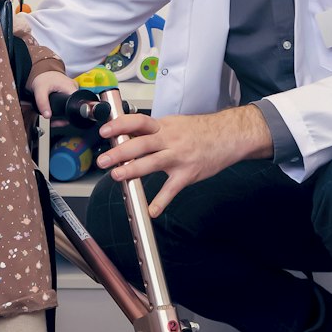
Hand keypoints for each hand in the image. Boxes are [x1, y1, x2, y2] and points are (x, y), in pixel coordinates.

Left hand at [28, 69, 76, 117]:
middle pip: (73, 107)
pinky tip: (57, 113)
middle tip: (55, 122)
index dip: (70, 114)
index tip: (62, 120)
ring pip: (71, 106)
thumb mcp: (40, 90)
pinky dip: (63, 109)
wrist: (42, 71)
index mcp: (70, 87)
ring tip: (54, 119)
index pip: (76, 103)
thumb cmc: (43, 77)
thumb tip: (47, 115)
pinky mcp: (69, 92)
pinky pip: (68, 103)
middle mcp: (74, 88)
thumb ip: (42, 103)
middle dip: (64, 117)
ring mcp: (72, 90)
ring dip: (63, 114)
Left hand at [94, 106, 272, 217]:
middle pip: (141, 143)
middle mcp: (169, 139)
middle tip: (103, 160)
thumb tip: (126, 134)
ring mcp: (179, 157)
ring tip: (117, 176)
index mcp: (164, 126)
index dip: (120, 125)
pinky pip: (172, 188)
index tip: (105, 130)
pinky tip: (152, 211)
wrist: (228, 135)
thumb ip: (151, 131)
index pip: (138, 121)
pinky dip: (162, 201)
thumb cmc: (200, 131)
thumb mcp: (173, 124)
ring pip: (153, 162)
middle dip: (119, 151)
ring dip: (133, 169)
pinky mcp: (188, 173)